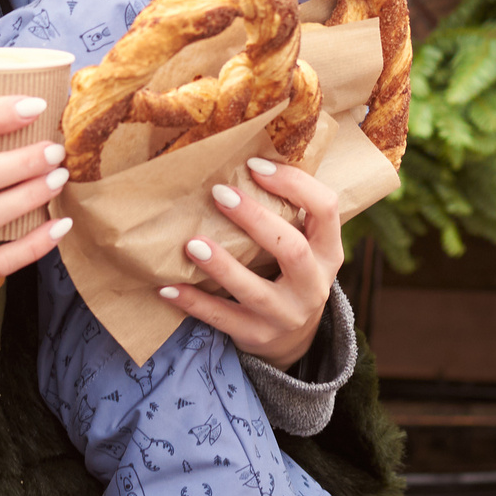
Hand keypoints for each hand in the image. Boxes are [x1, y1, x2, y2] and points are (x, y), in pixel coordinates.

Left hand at [160, 156, 341, 368]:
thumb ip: (286, 213)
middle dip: (255, 220)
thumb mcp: (305, 245)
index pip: (326, 208)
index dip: (294, 184)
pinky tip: (167, 288)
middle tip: (220, 194)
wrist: (295, 338)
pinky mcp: (259, 336)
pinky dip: (193, 303)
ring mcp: (288, 315)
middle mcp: (314, 285)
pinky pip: (223, 319)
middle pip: (293, 249)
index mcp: (329, 251)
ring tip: (192, 243)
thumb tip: (240, 157)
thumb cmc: (290, 272)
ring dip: (222, 266)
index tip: (255, 165)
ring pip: (255, 291)